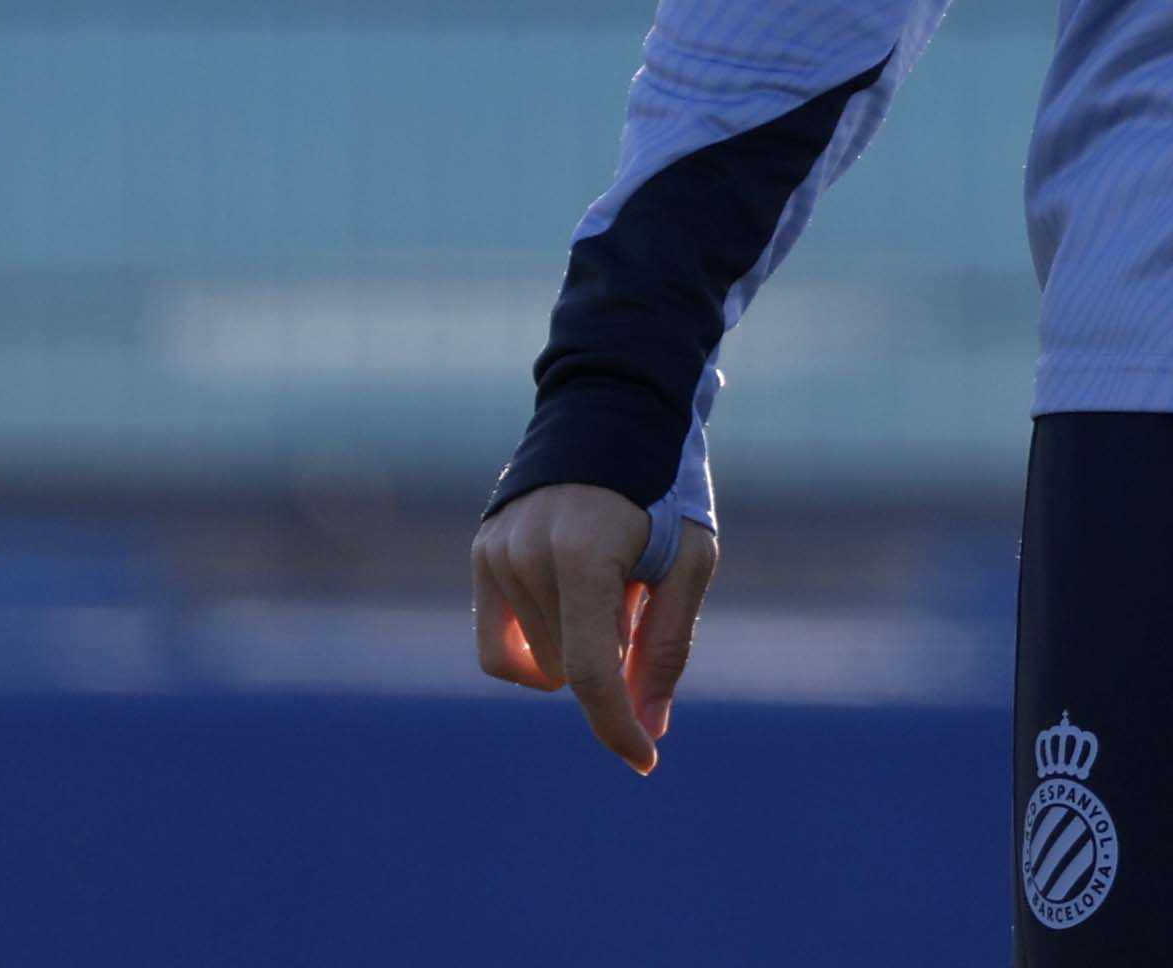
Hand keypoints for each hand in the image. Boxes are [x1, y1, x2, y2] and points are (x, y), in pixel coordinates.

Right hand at [471, 482, 717, 776]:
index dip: (618, 726)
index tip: (645, 761)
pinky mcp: (483, 554)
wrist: (614, 410)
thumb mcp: (690, 562)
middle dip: (613, 657)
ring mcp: (496, 553)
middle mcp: (525, 554)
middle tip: (639, 595)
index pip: (591, 671)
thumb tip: (650, 728)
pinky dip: (536, 653)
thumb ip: (666, 647)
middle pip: (570, 669)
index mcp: (582, 553)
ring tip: (609, 579)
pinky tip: (568, 621)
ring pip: (539, 661)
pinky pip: (498, 648)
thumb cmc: (664, 489)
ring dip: (581, 643)